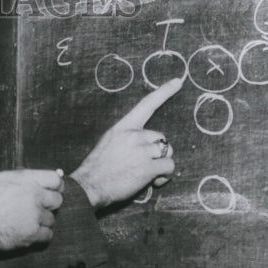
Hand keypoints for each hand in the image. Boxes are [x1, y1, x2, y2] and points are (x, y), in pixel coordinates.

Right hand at [0, 169, 62, 250]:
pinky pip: (48, 234)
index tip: (51, 191)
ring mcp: (34, 215)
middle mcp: (34, 196)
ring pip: (52, 218)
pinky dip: (41, 235)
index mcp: (27, 180)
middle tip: (36, 208)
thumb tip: (51, 177)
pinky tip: (29, 231)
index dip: (56, 186)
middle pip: (58, 200)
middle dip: (49, 204)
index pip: (56, 179)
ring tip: (26, 221)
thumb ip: (26, 177)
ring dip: (42, 220)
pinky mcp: (32, 234)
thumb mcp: (2, 179)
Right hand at [71, 77, 182, 207]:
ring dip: (161, 164)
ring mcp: (141, 151)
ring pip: (167, 152)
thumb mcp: (108, 142)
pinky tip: (153, 181)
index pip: (147, 105)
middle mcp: (134, 135)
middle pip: (161, 138)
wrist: (89, 186)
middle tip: (144, 164)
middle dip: (157, 152)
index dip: (164, 92)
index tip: (178, 81)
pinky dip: (164, 175)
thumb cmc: (96, 168)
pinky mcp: (147, 168)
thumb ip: (127, 139)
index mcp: (123, 127)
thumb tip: (146, 146)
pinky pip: (168, 167)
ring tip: (148, 174)